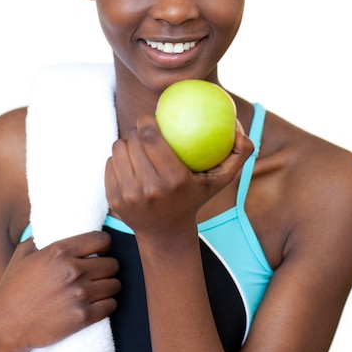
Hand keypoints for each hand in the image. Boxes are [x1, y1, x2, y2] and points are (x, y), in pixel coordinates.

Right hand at [0, 231, 120, 351]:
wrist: (5, 326)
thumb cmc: (12, 288)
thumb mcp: (23, 254)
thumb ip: (41, 237)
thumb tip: (54, 223)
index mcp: (60, 251)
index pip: (102, 239)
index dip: (104, 244)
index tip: (101, 251)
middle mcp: (73, 270)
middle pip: (112, 264)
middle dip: (108, 267)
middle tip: (100, 272)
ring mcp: (79, 294)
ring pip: (115, 285)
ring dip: (110, 286)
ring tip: (101, 288)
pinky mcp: (82, 317)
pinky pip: (111, 305)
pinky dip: (108, 304)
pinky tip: (100, 303)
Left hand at [105, 115, 252, 239]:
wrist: (166, 233)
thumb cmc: (195, 197)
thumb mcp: (221, 179)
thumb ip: (238, 154)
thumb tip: (240, 128)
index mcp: (173, 180)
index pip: (150, 137)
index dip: (146, 121)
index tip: (151, 117)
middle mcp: (149, 189)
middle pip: (132, 140)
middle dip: (136, 129)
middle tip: (144, 129)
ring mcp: (128, 195)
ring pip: (118, 149)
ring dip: (127, 142)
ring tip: (136, 143)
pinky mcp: (114, 200)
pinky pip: (111, 164)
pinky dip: (119, 159)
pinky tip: (129, 159)